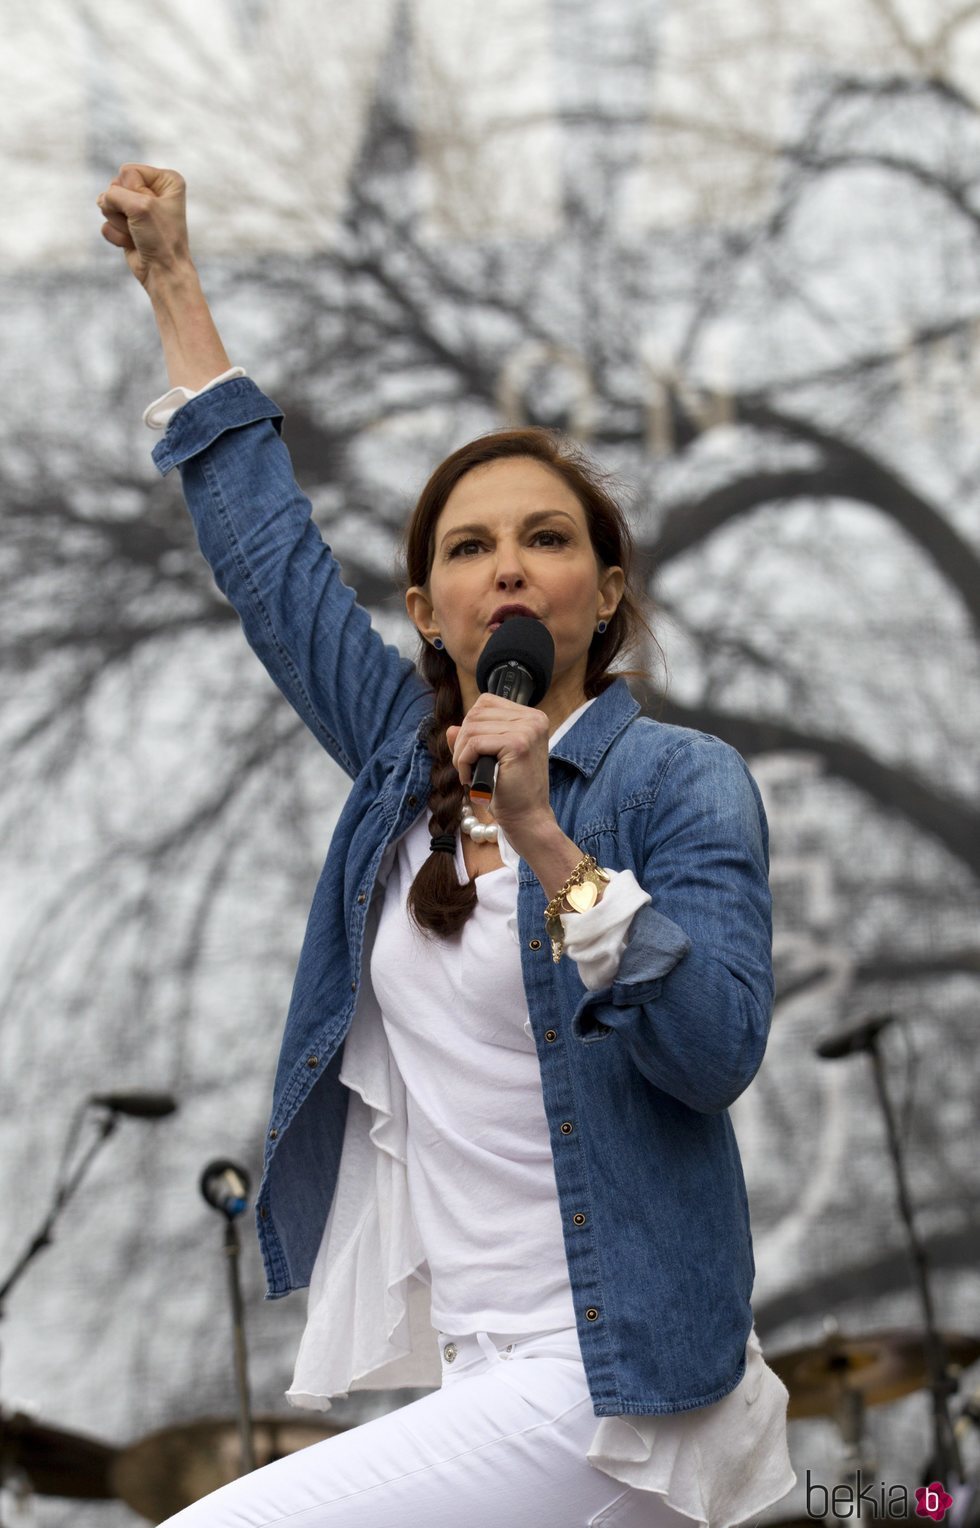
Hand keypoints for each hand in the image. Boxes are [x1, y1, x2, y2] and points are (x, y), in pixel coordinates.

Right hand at [96, 163, 191, 287]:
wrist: (163, 272)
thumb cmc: (160, 238)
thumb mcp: (139, 206)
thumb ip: (113, 193)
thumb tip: (101, 200)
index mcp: (166, 180)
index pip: (128, 171)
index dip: (133, 192)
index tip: (150, 210)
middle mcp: (153, 191)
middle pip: (116, 186)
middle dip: (124, 208)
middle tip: (142, 224)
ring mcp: (138, 208)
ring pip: (108, 204)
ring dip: (120, 223)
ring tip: (138, 234)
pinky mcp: (127, 224)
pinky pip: (107, 222)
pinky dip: (117, 235)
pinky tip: (133, 243)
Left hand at [446, 694, 554, 843]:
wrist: (527, 819)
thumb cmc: (509, 791)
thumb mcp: (489, 759)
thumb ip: (472, 740)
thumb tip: (451, 729)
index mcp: (531, 717)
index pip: (486, 703)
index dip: (470, 727)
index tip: (472, 754)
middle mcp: (534, 719)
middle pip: (476, 713)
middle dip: (462, 742)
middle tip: (467, 768)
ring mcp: (528, 729)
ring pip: (472, 727)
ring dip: (461, 754)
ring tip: (470, 775)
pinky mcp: (518, 744)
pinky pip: (474, 743)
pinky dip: (464, 762)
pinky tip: (471, 779)